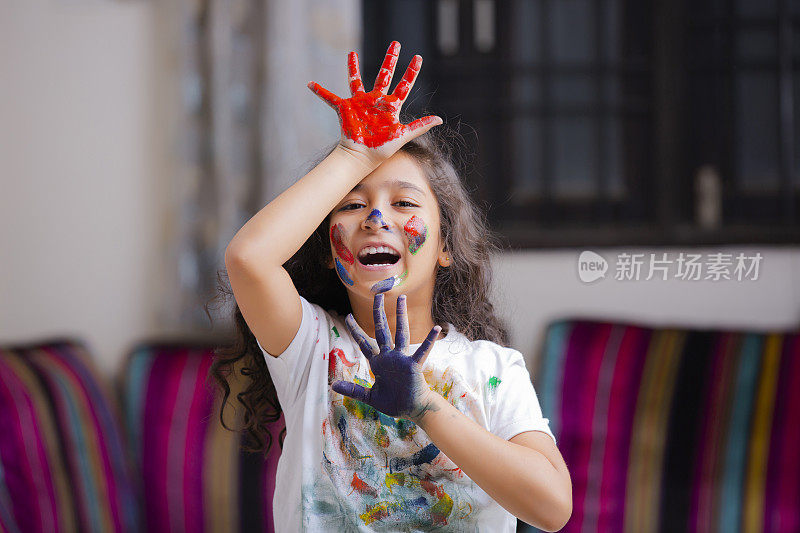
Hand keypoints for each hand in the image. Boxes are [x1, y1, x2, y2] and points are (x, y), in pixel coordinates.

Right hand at [307, 41, 442, 166]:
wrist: (361, 158)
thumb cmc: (381, 149)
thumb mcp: (403, 135)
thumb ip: (420, 125)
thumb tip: (440, 119)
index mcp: (390, 106)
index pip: (404, 85)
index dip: (411, 72)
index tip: (417, 57)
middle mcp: (376, 101)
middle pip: (384, 75)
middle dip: (390, 60)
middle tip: (396, 43)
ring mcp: (360, 103)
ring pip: (357, 80)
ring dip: (353, 67)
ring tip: (351, 53)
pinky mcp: (345, 108)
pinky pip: (330, 98)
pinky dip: (319, 91)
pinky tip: (310, 84)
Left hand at [331, 293, 440, 422]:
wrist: (412, 410)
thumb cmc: (393, 402)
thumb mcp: (369, 396)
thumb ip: (353, 390)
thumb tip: (332, 385)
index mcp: (378, 362)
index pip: (363, 342)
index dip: (355, 329)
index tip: (347, 316)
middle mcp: (389, 356)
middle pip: (381, 329)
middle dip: (378, 312)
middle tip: (377, 295)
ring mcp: (402, 359)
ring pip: (400, 333)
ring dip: (401, 315)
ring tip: (402, 298)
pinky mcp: (413, 366)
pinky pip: (422, 351)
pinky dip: (429, 340)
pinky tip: (436, 328)